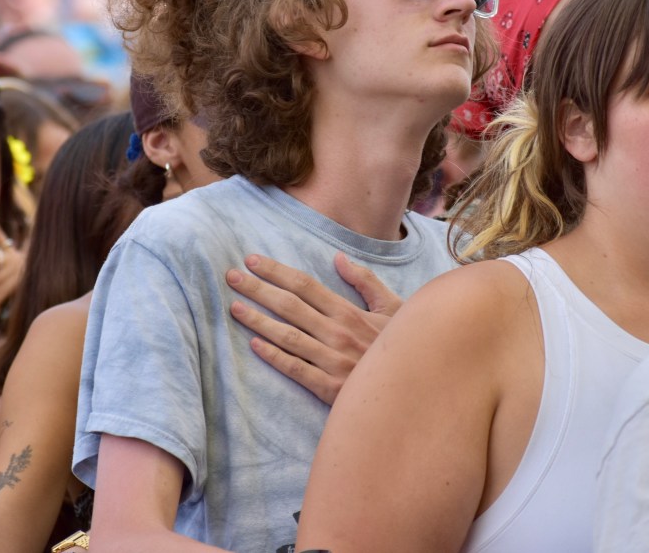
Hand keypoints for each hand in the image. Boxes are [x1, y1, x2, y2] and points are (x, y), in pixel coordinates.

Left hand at [226, 252, 402, 404]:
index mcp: (350, 312)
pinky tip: (255, 345)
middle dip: (258, 289)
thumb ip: (366, 282)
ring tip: (234, 308)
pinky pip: (298, 370)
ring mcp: (333, 361)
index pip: (305, 285)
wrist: (417, 391)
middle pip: (290, 306)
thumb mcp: (394, 308)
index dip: (276, 271)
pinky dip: (275, 357)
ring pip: (288, 336)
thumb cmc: (404, 347)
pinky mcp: (331, 388)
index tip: (252, 261)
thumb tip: (339, 258)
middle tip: (231, 277)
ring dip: (259, 320)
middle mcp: (338, 332)